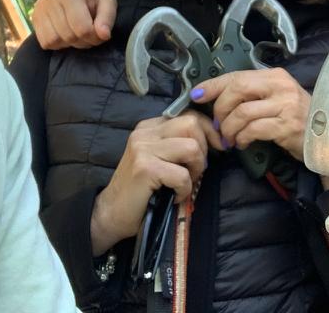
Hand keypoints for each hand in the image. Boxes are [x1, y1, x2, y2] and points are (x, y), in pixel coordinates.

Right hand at [31, 0, 116, 49]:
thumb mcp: (107, 0)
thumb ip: (107, 18)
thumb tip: (104, 35)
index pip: (82, 28)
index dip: (94, 38)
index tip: (100, 35)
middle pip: (68, 36)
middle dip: (83, 41)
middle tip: (90, 34)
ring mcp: (40, 8)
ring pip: (54, 41)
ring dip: (69, 43)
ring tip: (77, 33)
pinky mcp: (34, 16)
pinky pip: (45, 42)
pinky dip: (57, 43)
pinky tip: (65, 33)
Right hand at [90, 112, 220, 254]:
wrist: (111, 213)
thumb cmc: (140, 189)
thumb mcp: (158, 158)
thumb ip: (177, 144)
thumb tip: (215, 139)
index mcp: (150, 127)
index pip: (189, 115)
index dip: (209, 130)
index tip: (217, 147)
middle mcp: (145, 133)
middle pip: (192, 124)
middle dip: (204, 149)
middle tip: (196, 171)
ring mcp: (143, 149)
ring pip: (192, 147)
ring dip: (196, 170)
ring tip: (185, 184)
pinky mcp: (145, 169)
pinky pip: (182, 175)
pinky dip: (184, 190)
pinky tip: (174, 196)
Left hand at [191, 68, 310, 160]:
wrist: (326, 137)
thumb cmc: (297, 118)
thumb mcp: (276, 99)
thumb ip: (252, 94)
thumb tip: (218, 96)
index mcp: (275, 76)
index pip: (237, 75)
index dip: (213, 85)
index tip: (197, 94)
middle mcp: (281, 86)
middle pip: (237, 90)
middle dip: (220, 109)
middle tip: (218, 125)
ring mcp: (286, 106)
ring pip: (242, 112)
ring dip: (229, 129)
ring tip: (229, 139)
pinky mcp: (287, 126)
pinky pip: (253, 129)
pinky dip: (242, 137)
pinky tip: (242, 143)